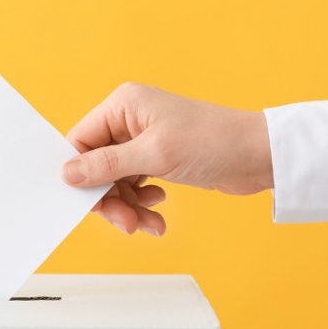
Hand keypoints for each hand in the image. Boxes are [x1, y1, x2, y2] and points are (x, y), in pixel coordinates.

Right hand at [62, 82, 272, 235]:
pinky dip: (142, 203)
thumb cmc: (214, 142)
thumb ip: (107, 165)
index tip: (88, 202)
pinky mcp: (159, 158)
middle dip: (110, 198)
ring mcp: (145, 139)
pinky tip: (158, 211)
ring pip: (116, 180)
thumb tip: (68, 173)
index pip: (81, 141)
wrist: (259, 156)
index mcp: (124, 105)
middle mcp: (131, 119)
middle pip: (97, 166)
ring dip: (128, 206)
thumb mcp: (154, 155)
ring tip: (147, 223)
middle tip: (125, 223)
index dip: (81, 174)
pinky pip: (135, 185)